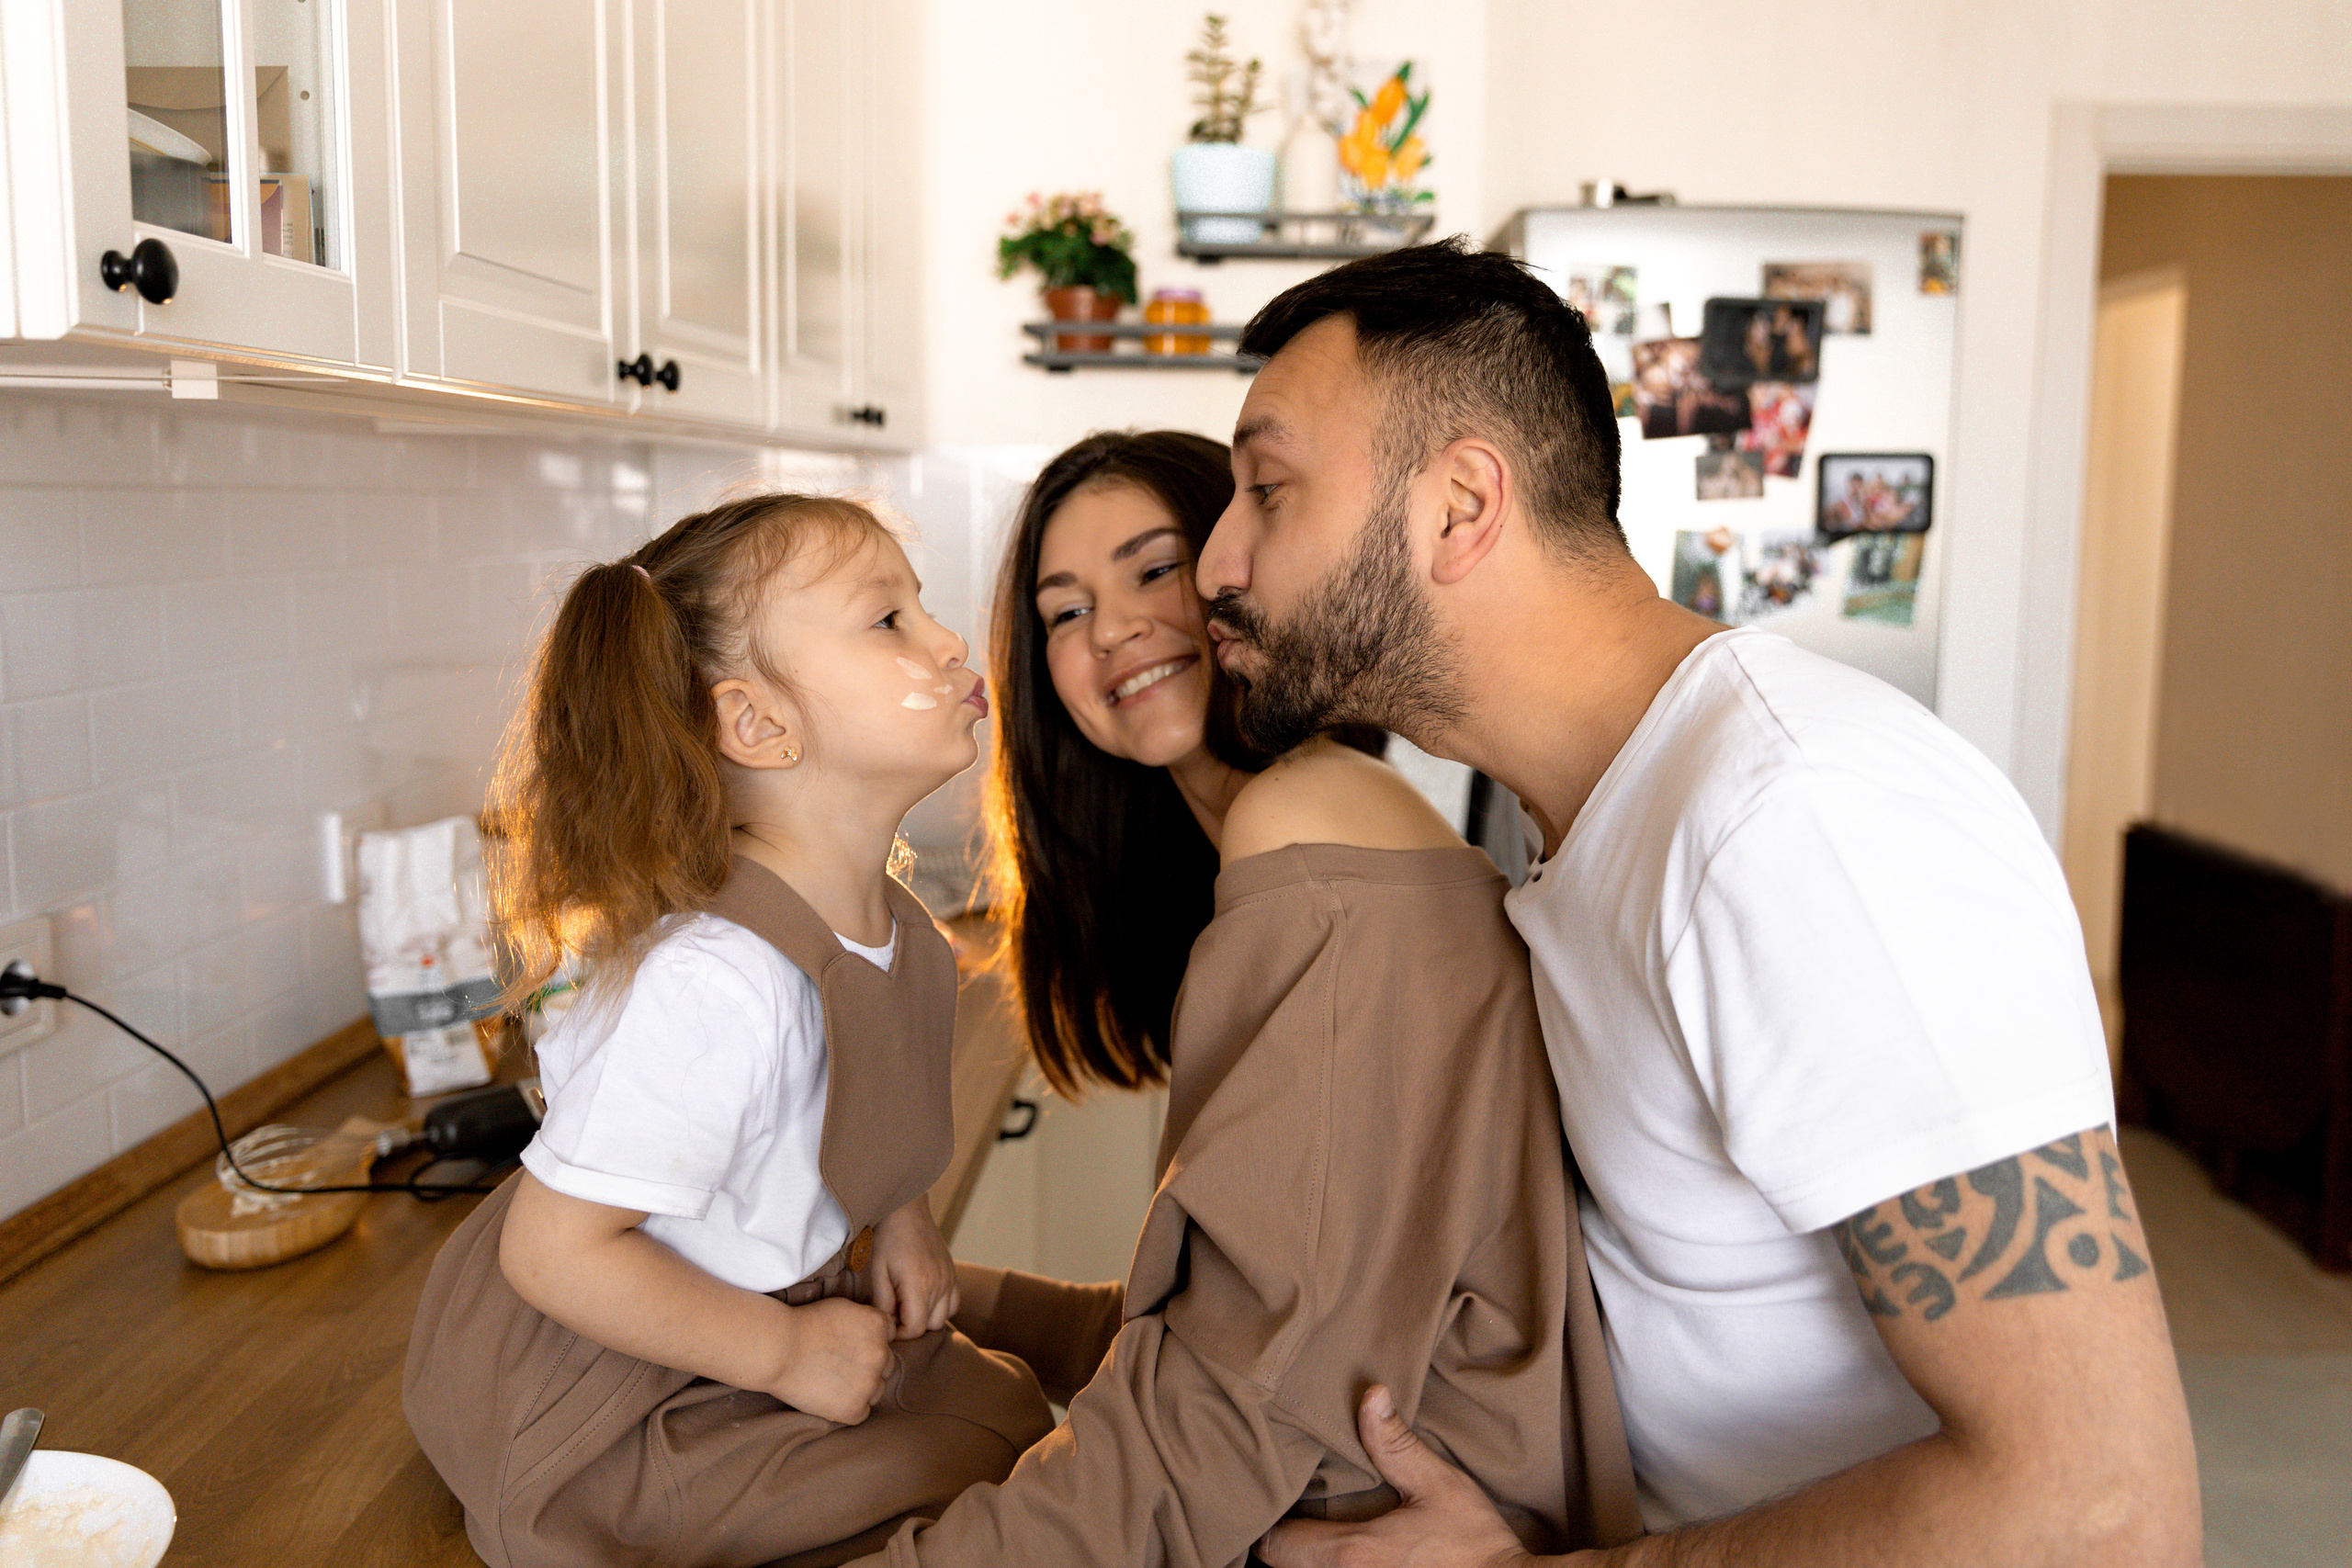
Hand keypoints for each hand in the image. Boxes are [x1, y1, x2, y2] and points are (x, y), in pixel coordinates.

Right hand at [768, 1296, 892, 1423]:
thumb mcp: (844, 1308)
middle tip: (839, 1366)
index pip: (887, 1338)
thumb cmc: (803, 1324)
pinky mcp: (854, 1408)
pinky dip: (848, 1408)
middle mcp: (881, 1354)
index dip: (867, 1343)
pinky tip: (829, 1398)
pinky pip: (862, 1412)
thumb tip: (877, 1334)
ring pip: (876, 1391)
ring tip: (832, 1383)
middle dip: (868, 1367)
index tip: (848, 1346)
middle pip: (885, 1365)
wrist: (778, 1349)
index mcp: (879, 1326)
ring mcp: (869, 1383)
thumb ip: (866, 1320)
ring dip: (861, 1389)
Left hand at [870, 1196, 958, 1339]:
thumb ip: (883, 1302)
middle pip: (931, 1326)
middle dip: (911, 1326)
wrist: (907, 1210)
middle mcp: (941, 1284)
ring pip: (944, 1317)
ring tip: (907, 1305)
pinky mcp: (953, 1273)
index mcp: (920, 1285)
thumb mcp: (878, 1271)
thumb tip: (887, 1324)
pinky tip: (924, 1297)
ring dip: (927, 1318)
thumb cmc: (888, 1238)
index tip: (886, 1322)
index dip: (899, 1332)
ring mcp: (950, 1278)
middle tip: (894, 1313)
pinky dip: (941, 1307)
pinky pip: (954, 1302)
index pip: (916, 1329)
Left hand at [1256, 1385, 1547, 1567]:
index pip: (1275, 1546)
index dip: (1273, 1523)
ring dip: (1305, 1559)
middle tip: (1299, 1513)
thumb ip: (1396, 1444)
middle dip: (1285, 1542)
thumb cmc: (1473, 1543)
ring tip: (1316, 1530)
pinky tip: (1341, 1555)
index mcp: (1350, 1551)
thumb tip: (1371, 1396)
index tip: (1281, 1502)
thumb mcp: (1438, 1485)